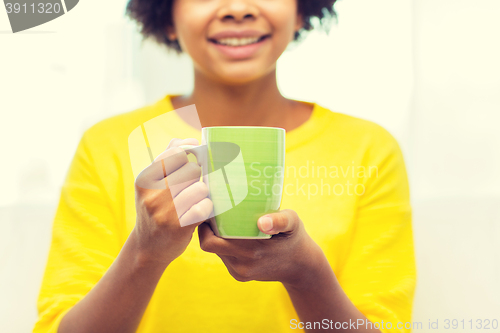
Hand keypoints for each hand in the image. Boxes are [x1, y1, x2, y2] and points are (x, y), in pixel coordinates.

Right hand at [134, 138, 212, 267]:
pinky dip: (207, 208)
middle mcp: (152, 194)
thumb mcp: (152, 184)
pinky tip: (200, 212)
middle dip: (197, 176)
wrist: (147, 247)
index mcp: (144, 179)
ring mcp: (165, 211)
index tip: (193, 160)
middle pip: (192, 168)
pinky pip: (205, 206)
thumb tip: (189, 141)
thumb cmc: (156, 209)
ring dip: (203, 193)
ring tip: (195, 200)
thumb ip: (167, 158)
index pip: (177, 153)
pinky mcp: (179, 227)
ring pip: (201, 186)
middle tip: (193, 185)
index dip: (189, 154)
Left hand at [198, 210, 323, 287]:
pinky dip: (224, 246)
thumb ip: (280, 220)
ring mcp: (240, 273)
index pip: (211, 242)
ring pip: (216, 252)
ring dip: (216, 237)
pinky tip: (232, 234)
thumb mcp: (293, 223)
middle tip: (213, 212)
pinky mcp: (240, 276)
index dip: (204, 226)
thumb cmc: (294, 237)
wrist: (301, 266)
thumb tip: (262, 222)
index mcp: (251, 251)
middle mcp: (242, 265)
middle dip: (207, 229)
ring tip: (222, 220)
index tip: (209, 209)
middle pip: (210, 246)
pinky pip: (224, 258)